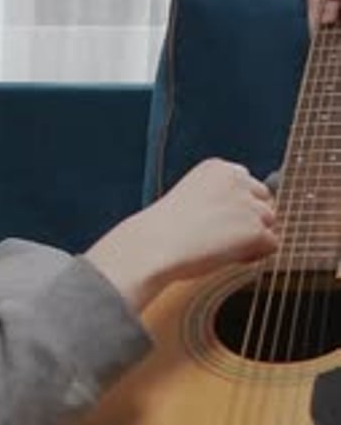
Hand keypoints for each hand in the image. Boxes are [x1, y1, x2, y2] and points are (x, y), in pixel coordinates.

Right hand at [86, 159, 276, 311]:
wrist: (153, 246)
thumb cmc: (164, 232)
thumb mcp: (192, 200)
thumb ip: (221, 200)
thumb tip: (258, 217)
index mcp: (218, 167)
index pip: (246, 185)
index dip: (234, 208)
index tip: (212, 223)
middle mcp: (237, 179)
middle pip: (263, 202)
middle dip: (247, 221)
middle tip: (217, 238)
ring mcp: (248, 204)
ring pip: (267, 223)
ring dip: (251, 238)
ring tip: (219, 248)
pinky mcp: (255, 229)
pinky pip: (271, 245)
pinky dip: (255, 255)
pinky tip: (228, 257)